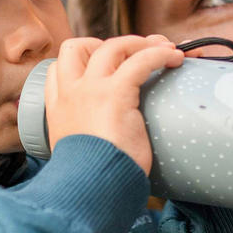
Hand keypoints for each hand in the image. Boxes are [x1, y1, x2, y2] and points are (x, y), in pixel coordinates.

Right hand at [44, 35, 182, 173]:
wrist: (91, 189)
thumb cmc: (90, 180)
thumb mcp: (77, 154)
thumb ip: (86, 141)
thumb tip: (107, 146)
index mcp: (57, 108)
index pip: (58, 67)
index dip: (80, 59)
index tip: (104, 66)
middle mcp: (70, 93)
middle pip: (80, 45)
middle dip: (109, 44)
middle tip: (137, 52)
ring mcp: (91, 89)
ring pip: (113, 46)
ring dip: (140, 43)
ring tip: (163, 50)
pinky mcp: (116, 92)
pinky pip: (141, 60)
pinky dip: (160, 54)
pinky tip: (174, 58)